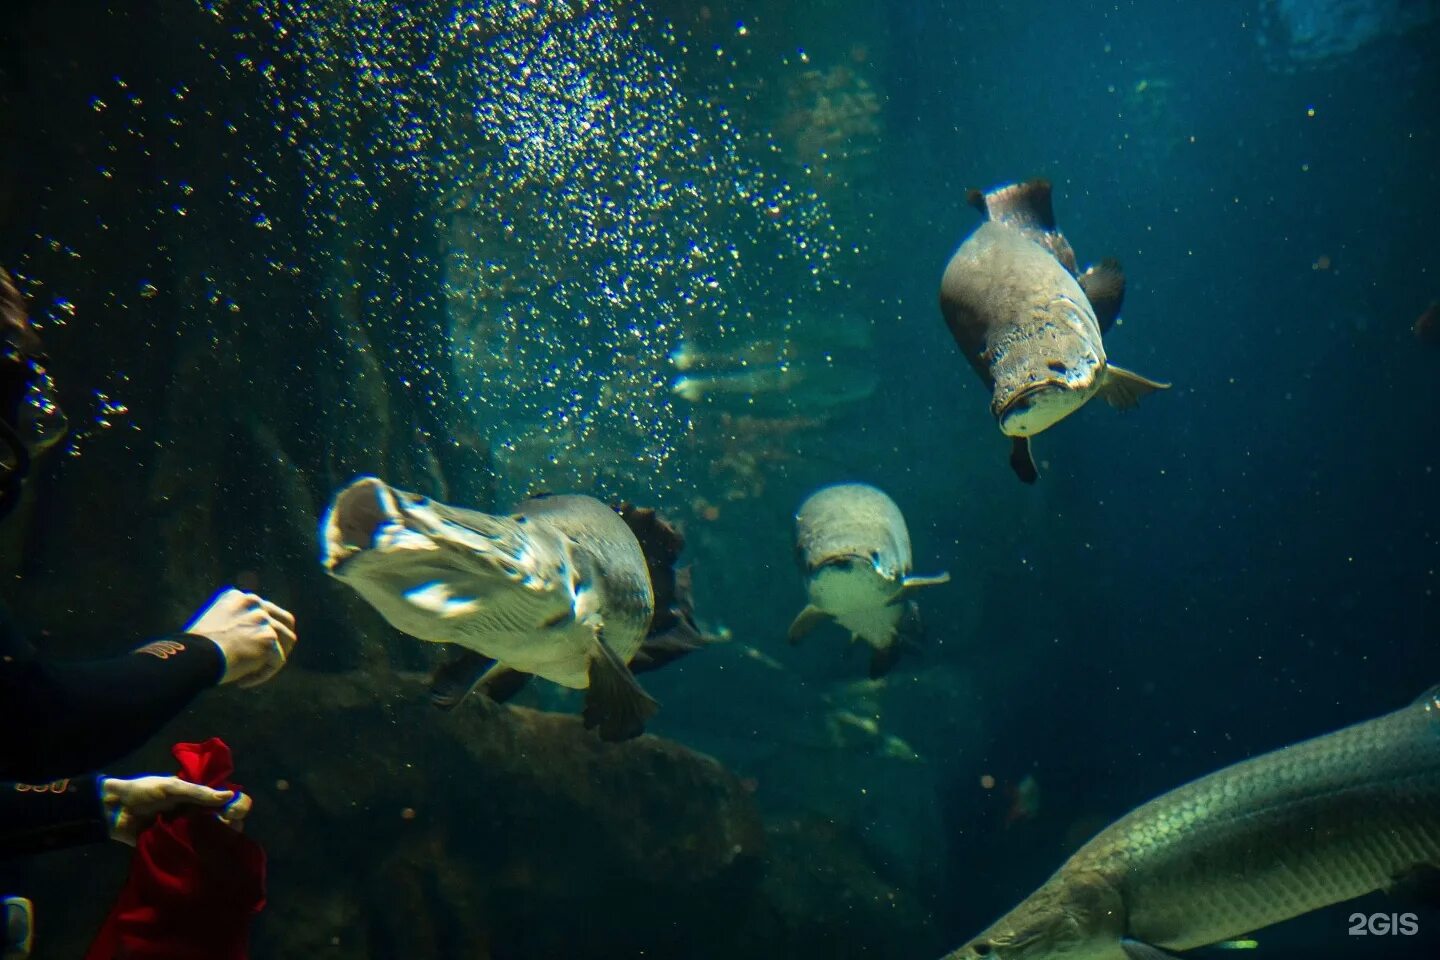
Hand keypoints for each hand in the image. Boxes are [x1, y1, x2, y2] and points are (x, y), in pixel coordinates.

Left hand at [100, 775, 251, 845]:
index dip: (236, 807)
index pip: (227, 801)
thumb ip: (198, 793)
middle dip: (230, 826)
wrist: (112, 810)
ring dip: (216, 842)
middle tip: (223, 831)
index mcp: (197, 797)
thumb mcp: (171, 787)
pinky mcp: (172, 847)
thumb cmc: (142, 792)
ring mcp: (184, 832)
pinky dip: (198, 855)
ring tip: (213, 846)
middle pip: (224, 822)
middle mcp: (195, 814)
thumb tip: (230, 797)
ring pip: (210, 839)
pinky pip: (190, 852)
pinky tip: (203, 859)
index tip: (233, 814)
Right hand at [184, 588, 296, 687]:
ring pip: (287, 641)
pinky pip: (276, 661)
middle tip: (270, 658)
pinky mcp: (268, 639)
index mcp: (241, 599)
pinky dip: (261, 675)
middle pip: (285, 622)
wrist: (193, 657)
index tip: (252, 647)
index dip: (264, 630)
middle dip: (282, 641)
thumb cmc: (195, 650)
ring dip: (273, 659)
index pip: (267, 611)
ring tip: (257, 672)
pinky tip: (242, 682)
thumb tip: (251, 641)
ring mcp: (264, 621)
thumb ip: (235, 626)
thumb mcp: (214, 626)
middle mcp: (256, 605)